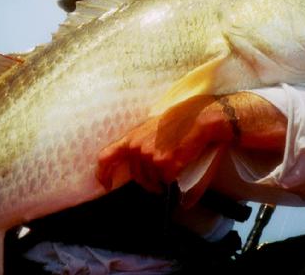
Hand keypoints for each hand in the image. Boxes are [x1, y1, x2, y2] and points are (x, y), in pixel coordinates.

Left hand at [97, 92, 286, 196]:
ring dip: (161, 181)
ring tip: (174, 164)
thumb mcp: (153, 129)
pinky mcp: (164, 164)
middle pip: (136, 176)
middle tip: (162, 173)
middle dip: (148, 181)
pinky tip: (181, 164)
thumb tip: (138, 167)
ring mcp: (149, 156)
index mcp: (132, 136)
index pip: (106, 157)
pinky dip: (173, 180)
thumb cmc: (181, 122)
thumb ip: (141, 145)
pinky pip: (165, 182)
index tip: (105, 184)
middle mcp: (137, 147)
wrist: (201, 119)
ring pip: (151, 182)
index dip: (103, 173)